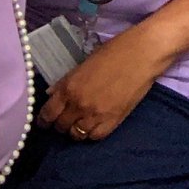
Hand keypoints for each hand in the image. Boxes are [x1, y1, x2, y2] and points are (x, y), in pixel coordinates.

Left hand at [37, 28, 164, 140]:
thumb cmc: (115, 51)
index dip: (44, 120)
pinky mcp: (113, 121)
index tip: (45, 121)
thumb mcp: (85, 62)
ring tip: (81, 121)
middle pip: (61, 126)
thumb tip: (52, 94)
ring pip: (76, 135)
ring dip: (76, 129)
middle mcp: (79, 105)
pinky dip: (92, 132)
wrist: (144, 53)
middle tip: (66, 117)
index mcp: (69, 87)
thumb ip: (67, 81)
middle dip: (61, 123)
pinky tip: (95, 124)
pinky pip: (95, 137)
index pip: (48, 114)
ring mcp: (96, 115)